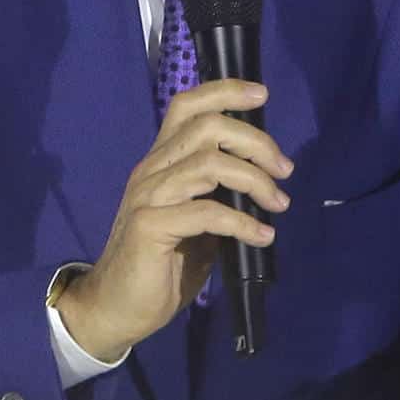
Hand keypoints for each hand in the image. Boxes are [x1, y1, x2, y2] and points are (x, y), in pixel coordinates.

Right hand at [55, 80, 287, 359]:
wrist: (116, 307)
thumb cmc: (161, 264)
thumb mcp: (198, 221)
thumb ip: (220, 194)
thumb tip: (265, 180)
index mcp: (162, 161)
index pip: (187, 106)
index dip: (224, 91)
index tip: (262, 94)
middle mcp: (152, 169)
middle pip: (208, 127)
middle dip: (256, 142)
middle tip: (284, 170)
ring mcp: (148, 196)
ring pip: (210, 164)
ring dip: (256, 181)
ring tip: (278, 204)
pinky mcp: (149, 226)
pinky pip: (207, 212)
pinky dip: (243, 222)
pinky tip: (262, 236)